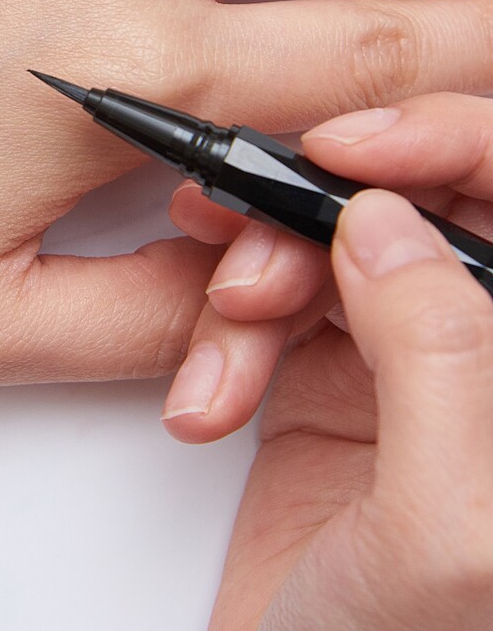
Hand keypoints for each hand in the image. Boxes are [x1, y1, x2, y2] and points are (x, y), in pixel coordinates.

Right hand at [166, 97, 492, 627]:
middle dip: (318, 215)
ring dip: (253, 281)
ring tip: (223, 342)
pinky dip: (222, 334)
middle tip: (252, 252)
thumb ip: (439, 357)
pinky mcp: (327, 382)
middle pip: (412, 208)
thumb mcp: (447, 529)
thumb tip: (383, 221)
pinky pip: (266, 306)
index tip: (344, 150)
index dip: (448, 145)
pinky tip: (209, 395)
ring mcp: (408, 365)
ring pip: (326, 247)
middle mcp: (486, 355)